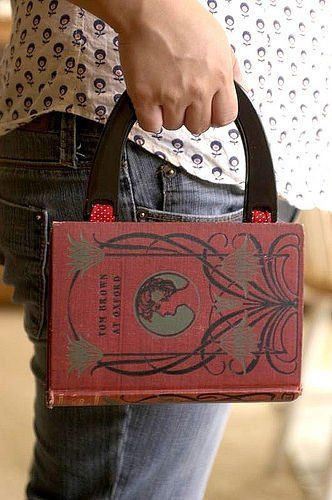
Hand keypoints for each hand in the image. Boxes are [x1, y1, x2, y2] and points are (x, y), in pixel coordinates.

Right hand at [116, 0, 242, 133]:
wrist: (151, 8)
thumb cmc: (182, 20)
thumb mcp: (220, 41)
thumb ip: (231, 70)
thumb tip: (239, 89)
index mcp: (219, 76)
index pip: (226, 117)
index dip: (216, 116)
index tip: (208, 110)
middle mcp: (198, 89)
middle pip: (199, 126)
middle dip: (191, 116)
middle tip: (183, 99)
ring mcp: (171, 95)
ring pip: (174, 126)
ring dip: (169, 114)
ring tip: (165, 92)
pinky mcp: (146, 96)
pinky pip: (151, 126)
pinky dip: (151, 118)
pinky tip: (151, 103)